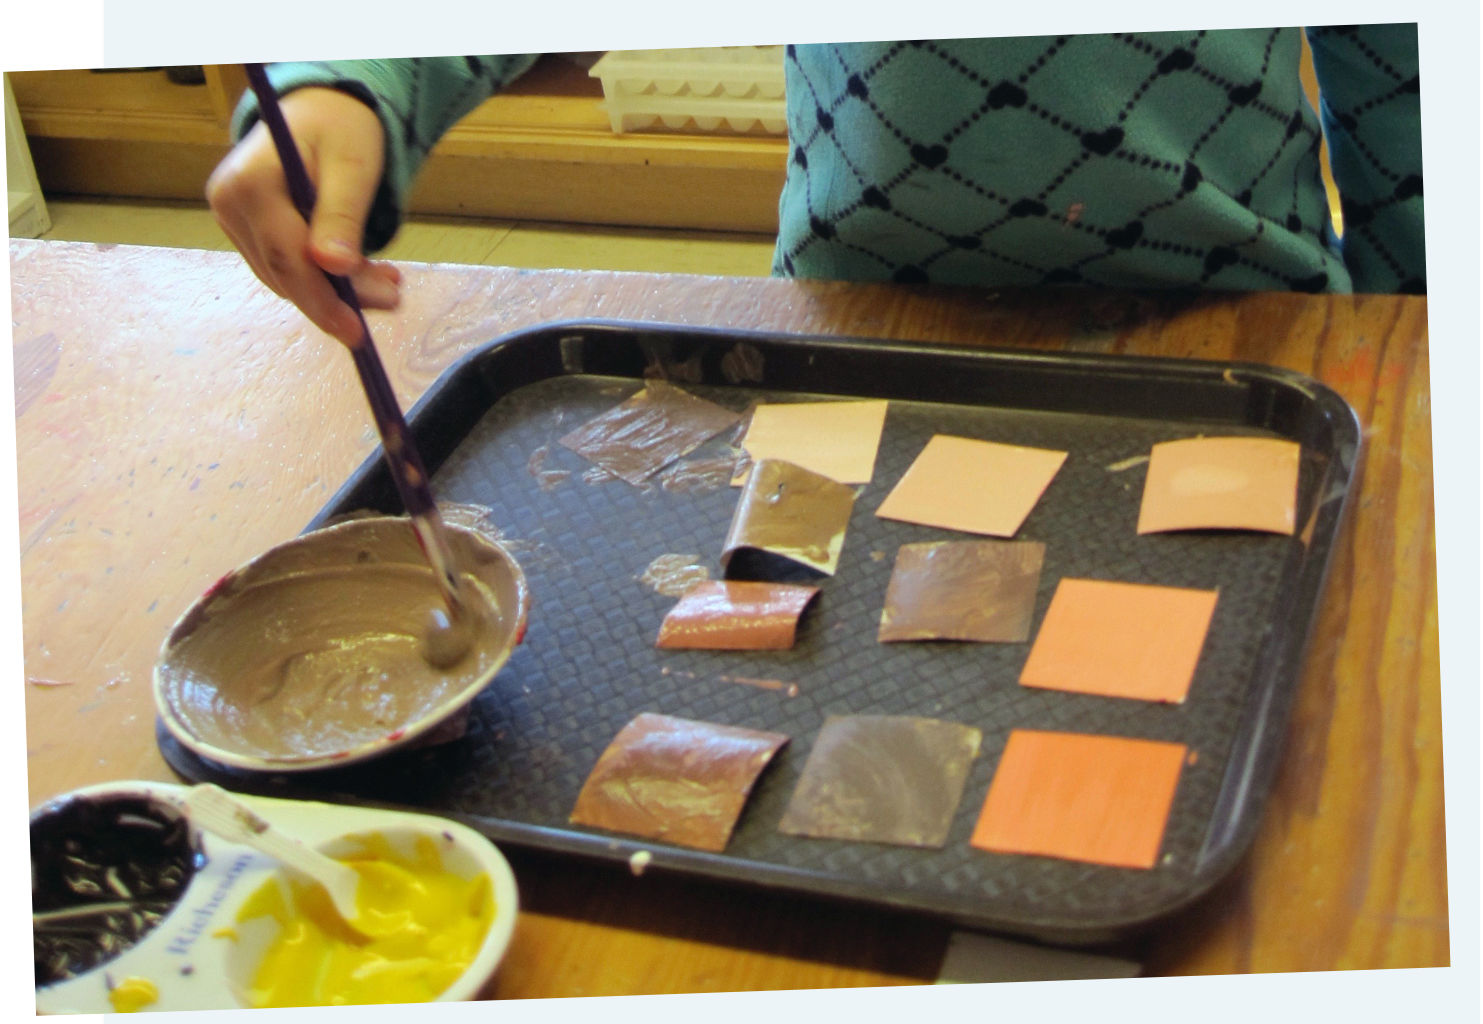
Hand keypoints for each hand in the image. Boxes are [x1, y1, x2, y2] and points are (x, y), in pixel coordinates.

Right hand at [206, 87, 402, 344]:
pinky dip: (324, 279)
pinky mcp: (246, 230)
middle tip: (393, 297)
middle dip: (339, 299)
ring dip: (337, 291)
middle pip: (286, 274)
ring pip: (286, 278)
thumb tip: (333, 267)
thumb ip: (342, 214)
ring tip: (386, 282)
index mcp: (250, 184)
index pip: (287, 258)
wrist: (319, 108)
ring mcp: (233, 220)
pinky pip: (286, 268)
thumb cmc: (340, 127)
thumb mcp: (353, 165)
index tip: (357, 332)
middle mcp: (230, 204)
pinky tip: (362, 273)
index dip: (323, 300)